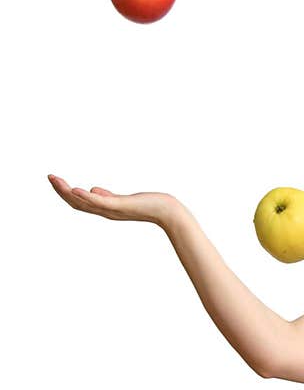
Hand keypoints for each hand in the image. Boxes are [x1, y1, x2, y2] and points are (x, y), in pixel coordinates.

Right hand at [47, 174, 182, 228]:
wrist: (167, 212)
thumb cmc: (149, 204)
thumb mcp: (123, 199)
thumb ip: (107, 196)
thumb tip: (94, 190)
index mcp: (104, 208)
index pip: (78, 202)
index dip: (64, 192)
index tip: (55, 180)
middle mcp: (105, 211)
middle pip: (76, 203)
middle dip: (61, 191)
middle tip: (50, 177)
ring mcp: (112, 210)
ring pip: (84, 203)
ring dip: (68, 191)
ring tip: (56, 180)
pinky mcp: (121, 206)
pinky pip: (101, 203)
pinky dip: (87, 197)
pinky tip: (77, 189)